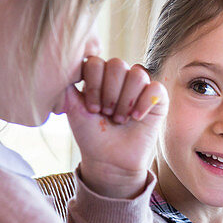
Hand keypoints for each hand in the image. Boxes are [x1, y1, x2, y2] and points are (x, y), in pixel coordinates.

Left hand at [64, 56, 167, 198]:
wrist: (110, 161)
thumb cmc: (92, 136)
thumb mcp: (74, 110)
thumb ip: (68, 87)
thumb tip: (65, 66)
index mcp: (99, 77)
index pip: (96, 62)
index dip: (93, 84)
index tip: (91, 108)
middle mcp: (120, 78)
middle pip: (117, 64)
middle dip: (109, 93)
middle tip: (106, 113)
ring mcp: (140, 87)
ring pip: (137, 74)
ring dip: (125, 100)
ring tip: (120, 119)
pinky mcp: (157, 99)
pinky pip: (155, 88)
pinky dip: (144, 103)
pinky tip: (136, 118)